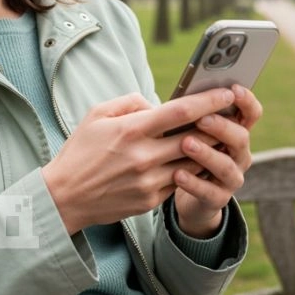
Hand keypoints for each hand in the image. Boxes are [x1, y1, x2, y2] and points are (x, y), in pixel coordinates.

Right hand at [41, 88, 234, 233]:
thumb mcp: (97, 115)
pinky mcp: (151, 201)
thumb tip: (156, 104)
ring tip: (218, 137)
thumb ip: (131, 102)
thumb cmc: (80, 151)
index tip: (227, 93)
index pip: (181, 112)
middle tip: (230, 115)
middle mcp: (144, 157)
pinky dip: (191, 169)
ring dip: (209, 150)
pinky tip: (195, 160)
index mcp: (132, 130)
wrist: (63, 198)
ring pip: (194, 163)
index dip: (209, 100)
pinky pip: (181, 181)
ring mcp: (149, 182)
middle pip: (196, 138)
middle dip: (217, 125)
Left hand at [172, 84, 263, 237]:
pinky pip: (209, 192)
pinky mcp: (218, 199)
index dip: (246, 101)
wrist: (188, 194)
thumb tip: (179, 95)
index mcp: (236, 132)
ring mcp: (232, 178)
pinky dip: (193, 183)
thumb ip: (191, 114)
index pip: (251, 113)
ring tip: (185, 144)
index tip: (233, 89)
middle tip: (201, 119)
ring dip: (206, 154)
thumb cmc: (187, 152)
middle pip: (241, 138)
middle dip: (222, 127)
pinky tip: (177, 174)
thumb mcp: (190, 130)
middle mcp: (239, 154)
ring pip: (226, 166)